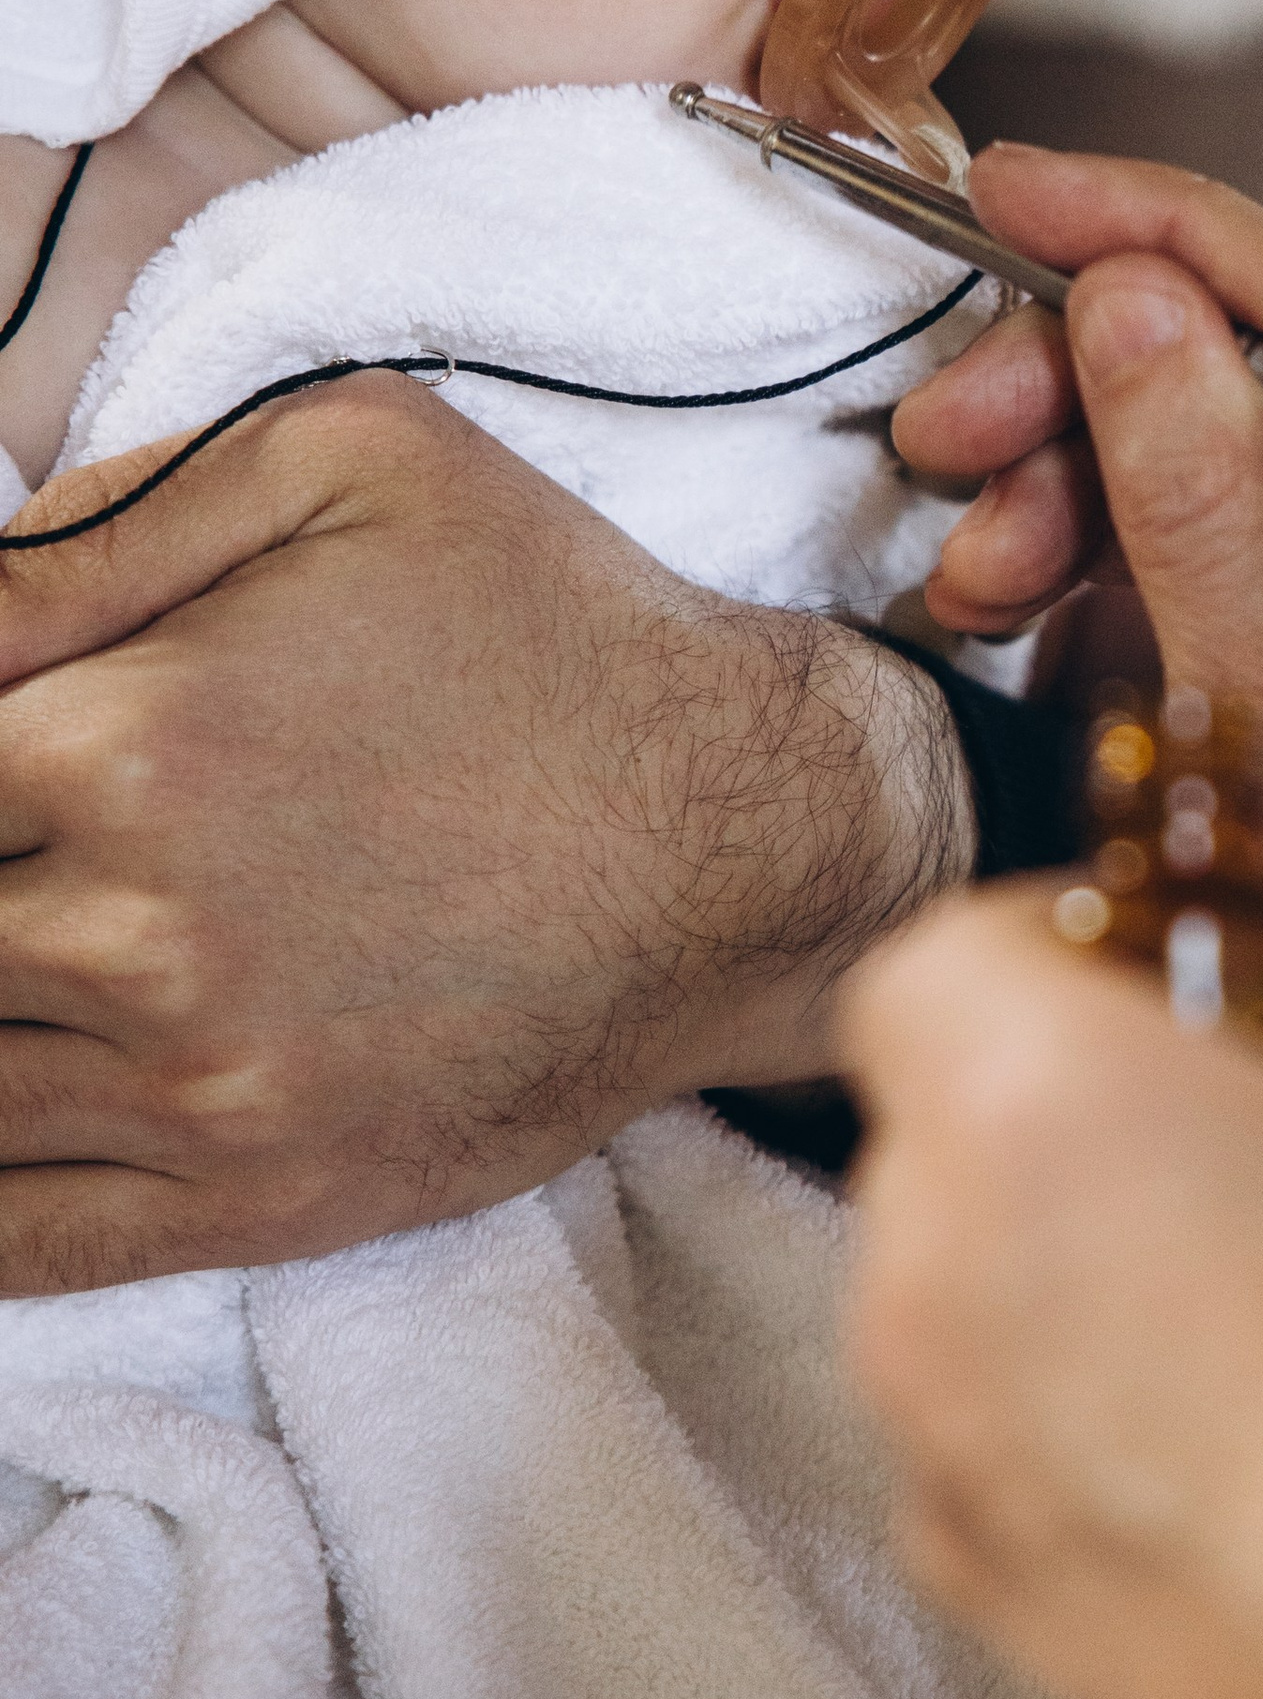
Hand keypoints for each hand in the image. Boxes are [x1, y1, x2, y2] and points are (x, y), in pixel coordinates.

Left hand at [0, 378, 967, 1292]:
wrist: (752, 844)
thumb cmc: (553, 627)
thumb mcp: (346, 459)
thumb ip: (96, 519)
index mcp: (127, 743)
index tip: (9, 773)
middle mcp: (136, 938)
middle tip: (22, 864)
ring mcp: (199, 1091)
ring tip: (26, 965)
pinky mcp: (263, 1198)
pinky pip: (18, 1239)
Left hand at [843, 723, 1262, 1698]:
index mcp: (1030, 1116)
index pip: (939, 961)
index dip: (1067, 949)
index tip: (1213, 978)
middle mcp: (933, 1277)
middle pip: (946, 1121)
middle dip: (1090, 1101)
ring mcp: (941, 1453)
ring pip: (967, 1285)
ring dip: (1087, 1258)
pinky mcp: (985, 1598)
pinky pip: (994, 1436)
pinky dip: (1084, 1406)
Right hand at [893, 150, 1262, 1132]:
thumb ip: (1202, 506)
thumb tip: (1129, 302)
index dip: (1164, 225)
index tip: (1012, 193)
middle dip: (1091, 383)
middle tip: (943, 442)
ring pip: (1254, 432)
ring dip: (1091, 473)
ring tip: (974, 570)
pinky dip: (1146, 537)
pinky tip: (1031, 589)